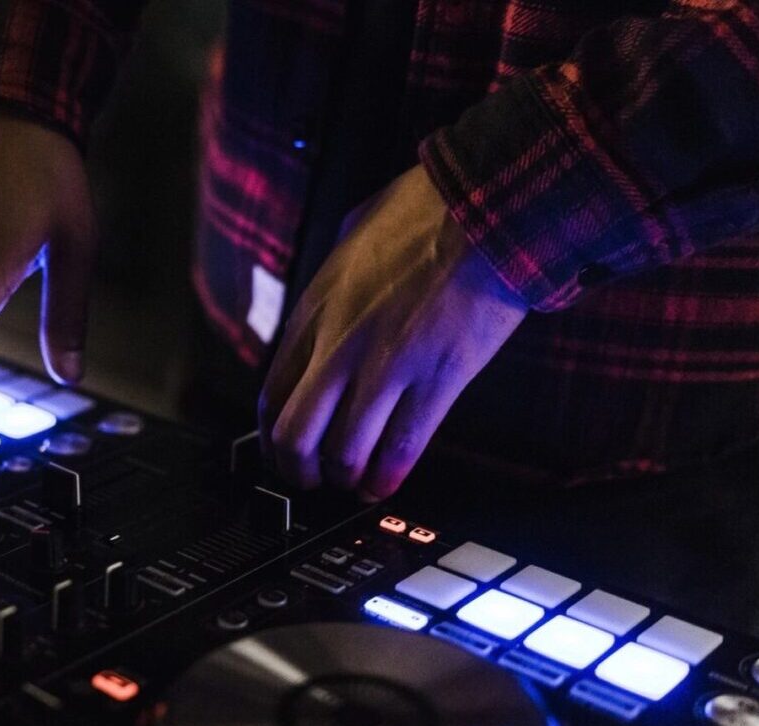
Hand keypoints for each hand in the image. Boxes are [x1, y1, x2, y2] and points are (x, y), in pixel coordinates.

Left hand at [258, 165, 526, 499]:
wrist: (487, 207)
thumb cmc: (427, 211)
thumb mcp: (351, 236)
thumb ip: (332, 280)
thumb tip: (327, 304)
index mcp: (314, 309)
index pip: (271, 393)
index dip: (273, 435)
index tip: (283, 449)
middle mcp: (338, 344)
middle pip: (295, 434)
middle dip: (299, 470)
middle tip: (312, 480)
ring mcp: (385, 366)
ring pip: (343, 452)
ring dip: (346, 478)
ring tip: (355, 484)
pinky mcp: (434, 380)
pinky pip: (399, 447)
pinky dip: (388, 476)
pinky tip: (386, 483)